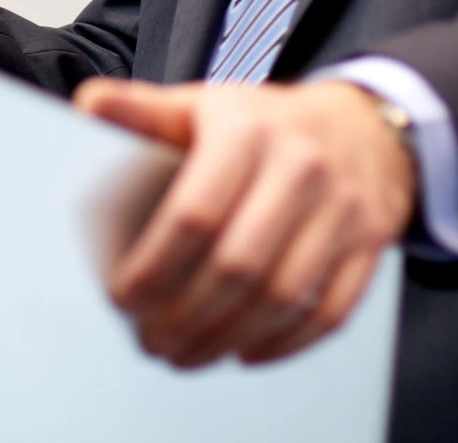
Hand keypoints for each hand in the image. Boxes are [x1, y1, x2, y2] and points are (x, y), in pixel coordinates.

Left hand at [73, 78, 414, 365]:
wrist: (363, 124)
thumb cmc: (266, 123)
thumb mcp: (203, 105)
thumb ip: (144, 110)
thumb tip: (88, 104)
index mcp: (248, 132)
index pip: (194, 214)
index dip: (154, 266)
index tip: (123, 298)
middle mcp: (300, 168)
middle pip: (238, 265)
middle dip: (186, 316)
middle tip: (151, 340)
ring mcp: (341, 208)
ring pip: (283, 295)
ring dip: (228, 336)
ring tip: (187, 353)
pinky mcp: (369, 243)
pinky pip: (330, 310)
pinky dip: (285, 342)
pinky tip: (245, 350)